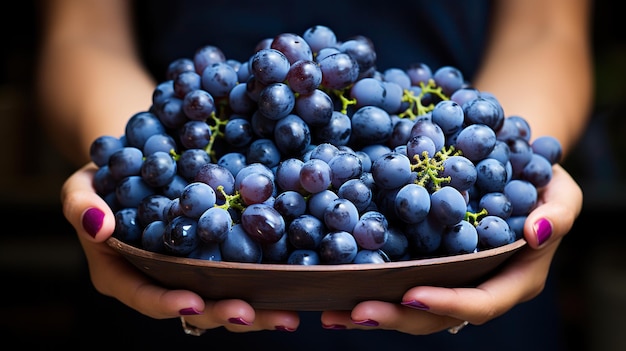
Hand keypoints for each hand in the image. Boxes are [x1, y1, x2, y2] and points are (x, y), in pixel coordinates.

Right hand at [61, 163, 299, 331]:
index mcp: (123, 273)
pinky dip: (265, 280)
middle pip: (192, 308)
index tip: (193, 303)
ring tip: (287, 315)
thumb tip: (98, 225)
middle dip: (222, 314)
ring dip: (255, 309)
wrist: (136, 165)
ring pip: (222, 298)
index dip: (168, 303)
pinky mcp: (216, 257)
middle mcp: (160, 281)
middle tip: (253, 314)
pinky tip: (293, 282)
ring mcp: (191, 272)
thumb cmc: (102, 180)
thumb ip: (80, 207)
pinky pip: (239, 273)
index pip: (144, 296)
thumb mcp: (79, 188)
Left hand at [320, 164, 581, 333]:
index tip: (411, 294)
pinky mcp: (425, 265)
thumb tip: (537, 231)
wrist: (511, 166)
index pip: (481, 303)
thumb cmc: (540, 181)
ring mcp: (449, 280)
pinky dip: (367, 287)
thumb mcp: (562, 192)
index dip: (448, 303)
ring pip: (410, 309)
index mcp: (513, 279)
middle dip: (395, 317)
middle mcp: (476, 287)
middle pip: (435, 316)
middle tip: (354, 312)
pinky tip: (334, 287)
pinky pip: (396, 284)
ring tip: (331, 311)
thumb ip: (559, 213)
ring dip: (372, 312)